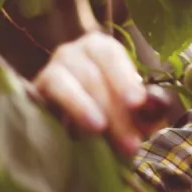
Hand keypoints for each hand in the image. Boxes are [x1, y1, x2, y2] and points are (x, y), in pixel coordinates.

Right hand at [33, 32, 162, 156]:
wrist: (70, 122)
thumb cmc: (111, 110)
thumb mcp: (132, 109)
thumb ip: (146, 111)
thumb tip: (157, 113)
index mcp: (101, 49)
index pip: (111, 55)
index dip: (123, 77)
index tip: (137, 103)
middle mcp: (74, 53)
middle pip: (92, 75)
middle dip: (113, 110)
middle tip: (129, 143)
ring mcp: (51, 70)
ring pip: (64, 83)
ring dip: (83, 108)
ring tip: (97, 130)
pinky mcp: (34, 91)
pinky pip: (42, 97)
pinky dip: (57, 113)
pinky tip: (71, 131)